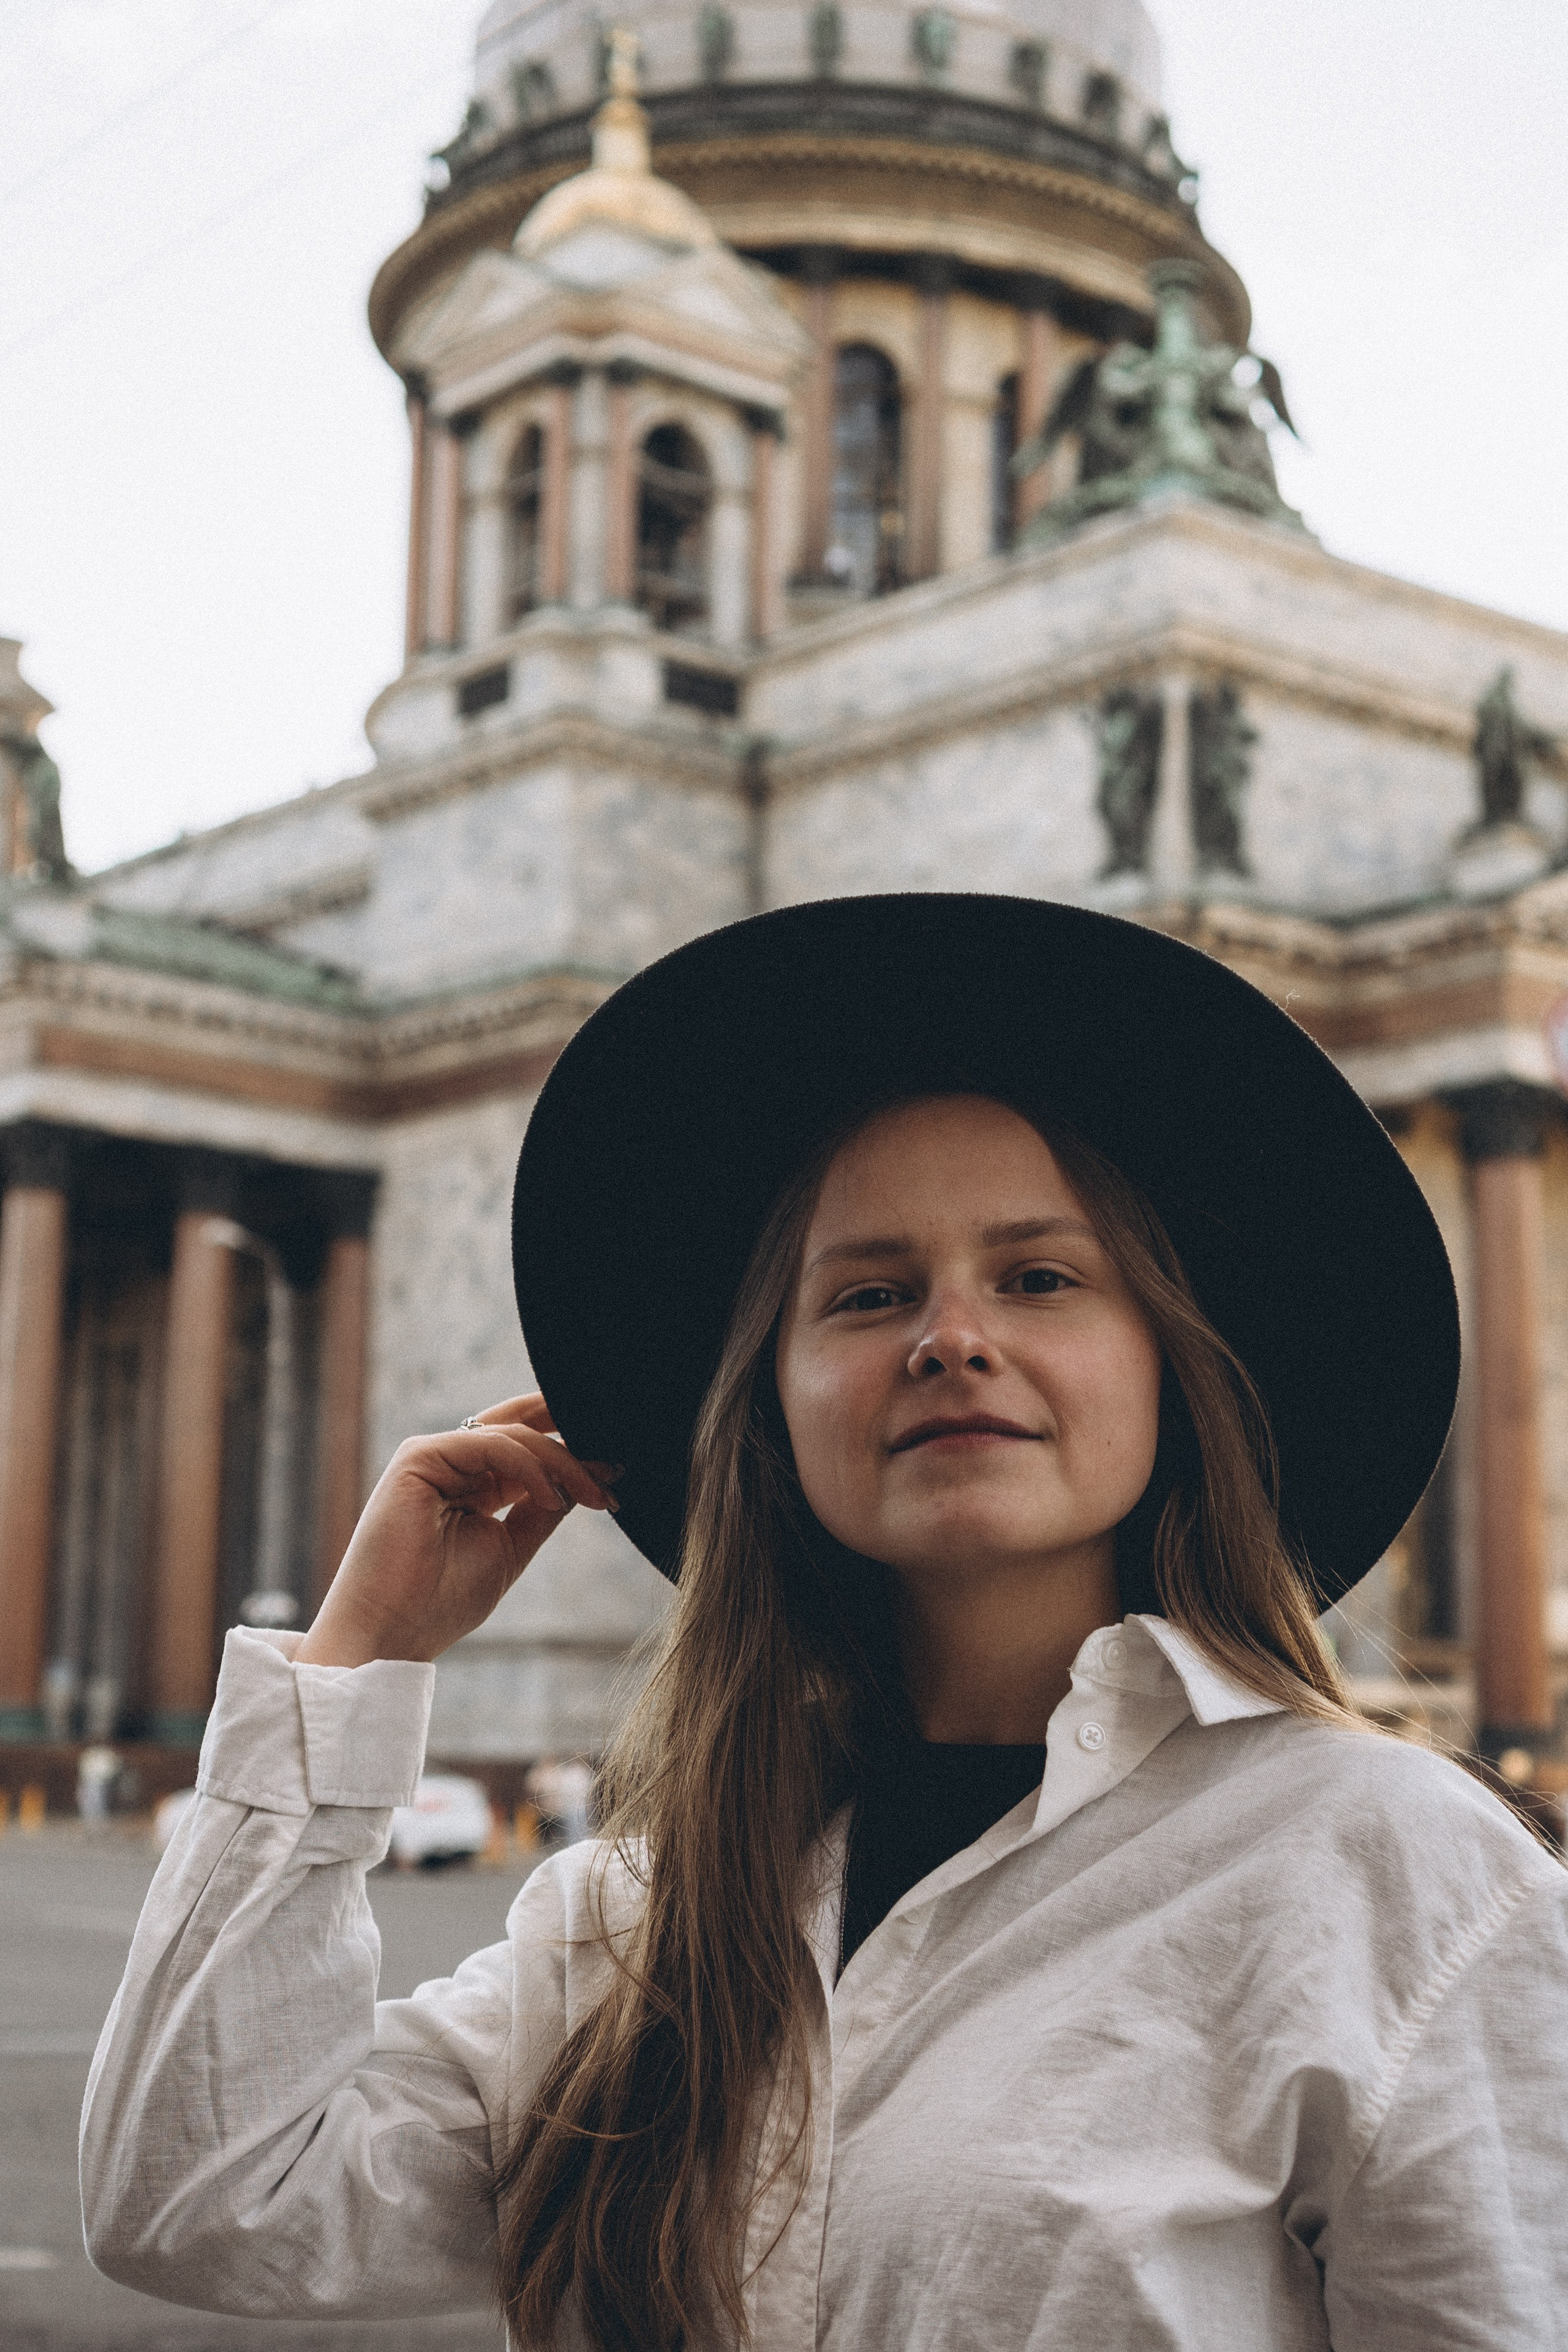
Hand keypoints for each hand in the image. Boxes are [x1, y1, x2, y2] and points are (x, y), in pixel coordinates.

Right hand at [295, 1395, 619, 1667]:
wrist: (390, 1636)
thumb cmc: (441, 1603)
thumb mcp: (510, 1548)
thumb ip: (541, 1509)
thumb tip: (587, 1477)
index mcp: (470, 1484)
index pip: (524, 1447)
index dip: (570, 1450)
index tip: (616, 1474)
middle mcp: (450, 1463)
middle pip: (519, 1427)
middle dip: (571, 1435)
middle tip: (617, 1460)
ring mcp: (432, 1456)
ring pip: (513, 1436)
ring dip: (563, 1462)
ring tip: (597, 1494)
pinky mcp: (418, 1457)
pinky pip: (489, 1445)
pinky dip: (530, 1466)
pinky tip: (555, 1497)